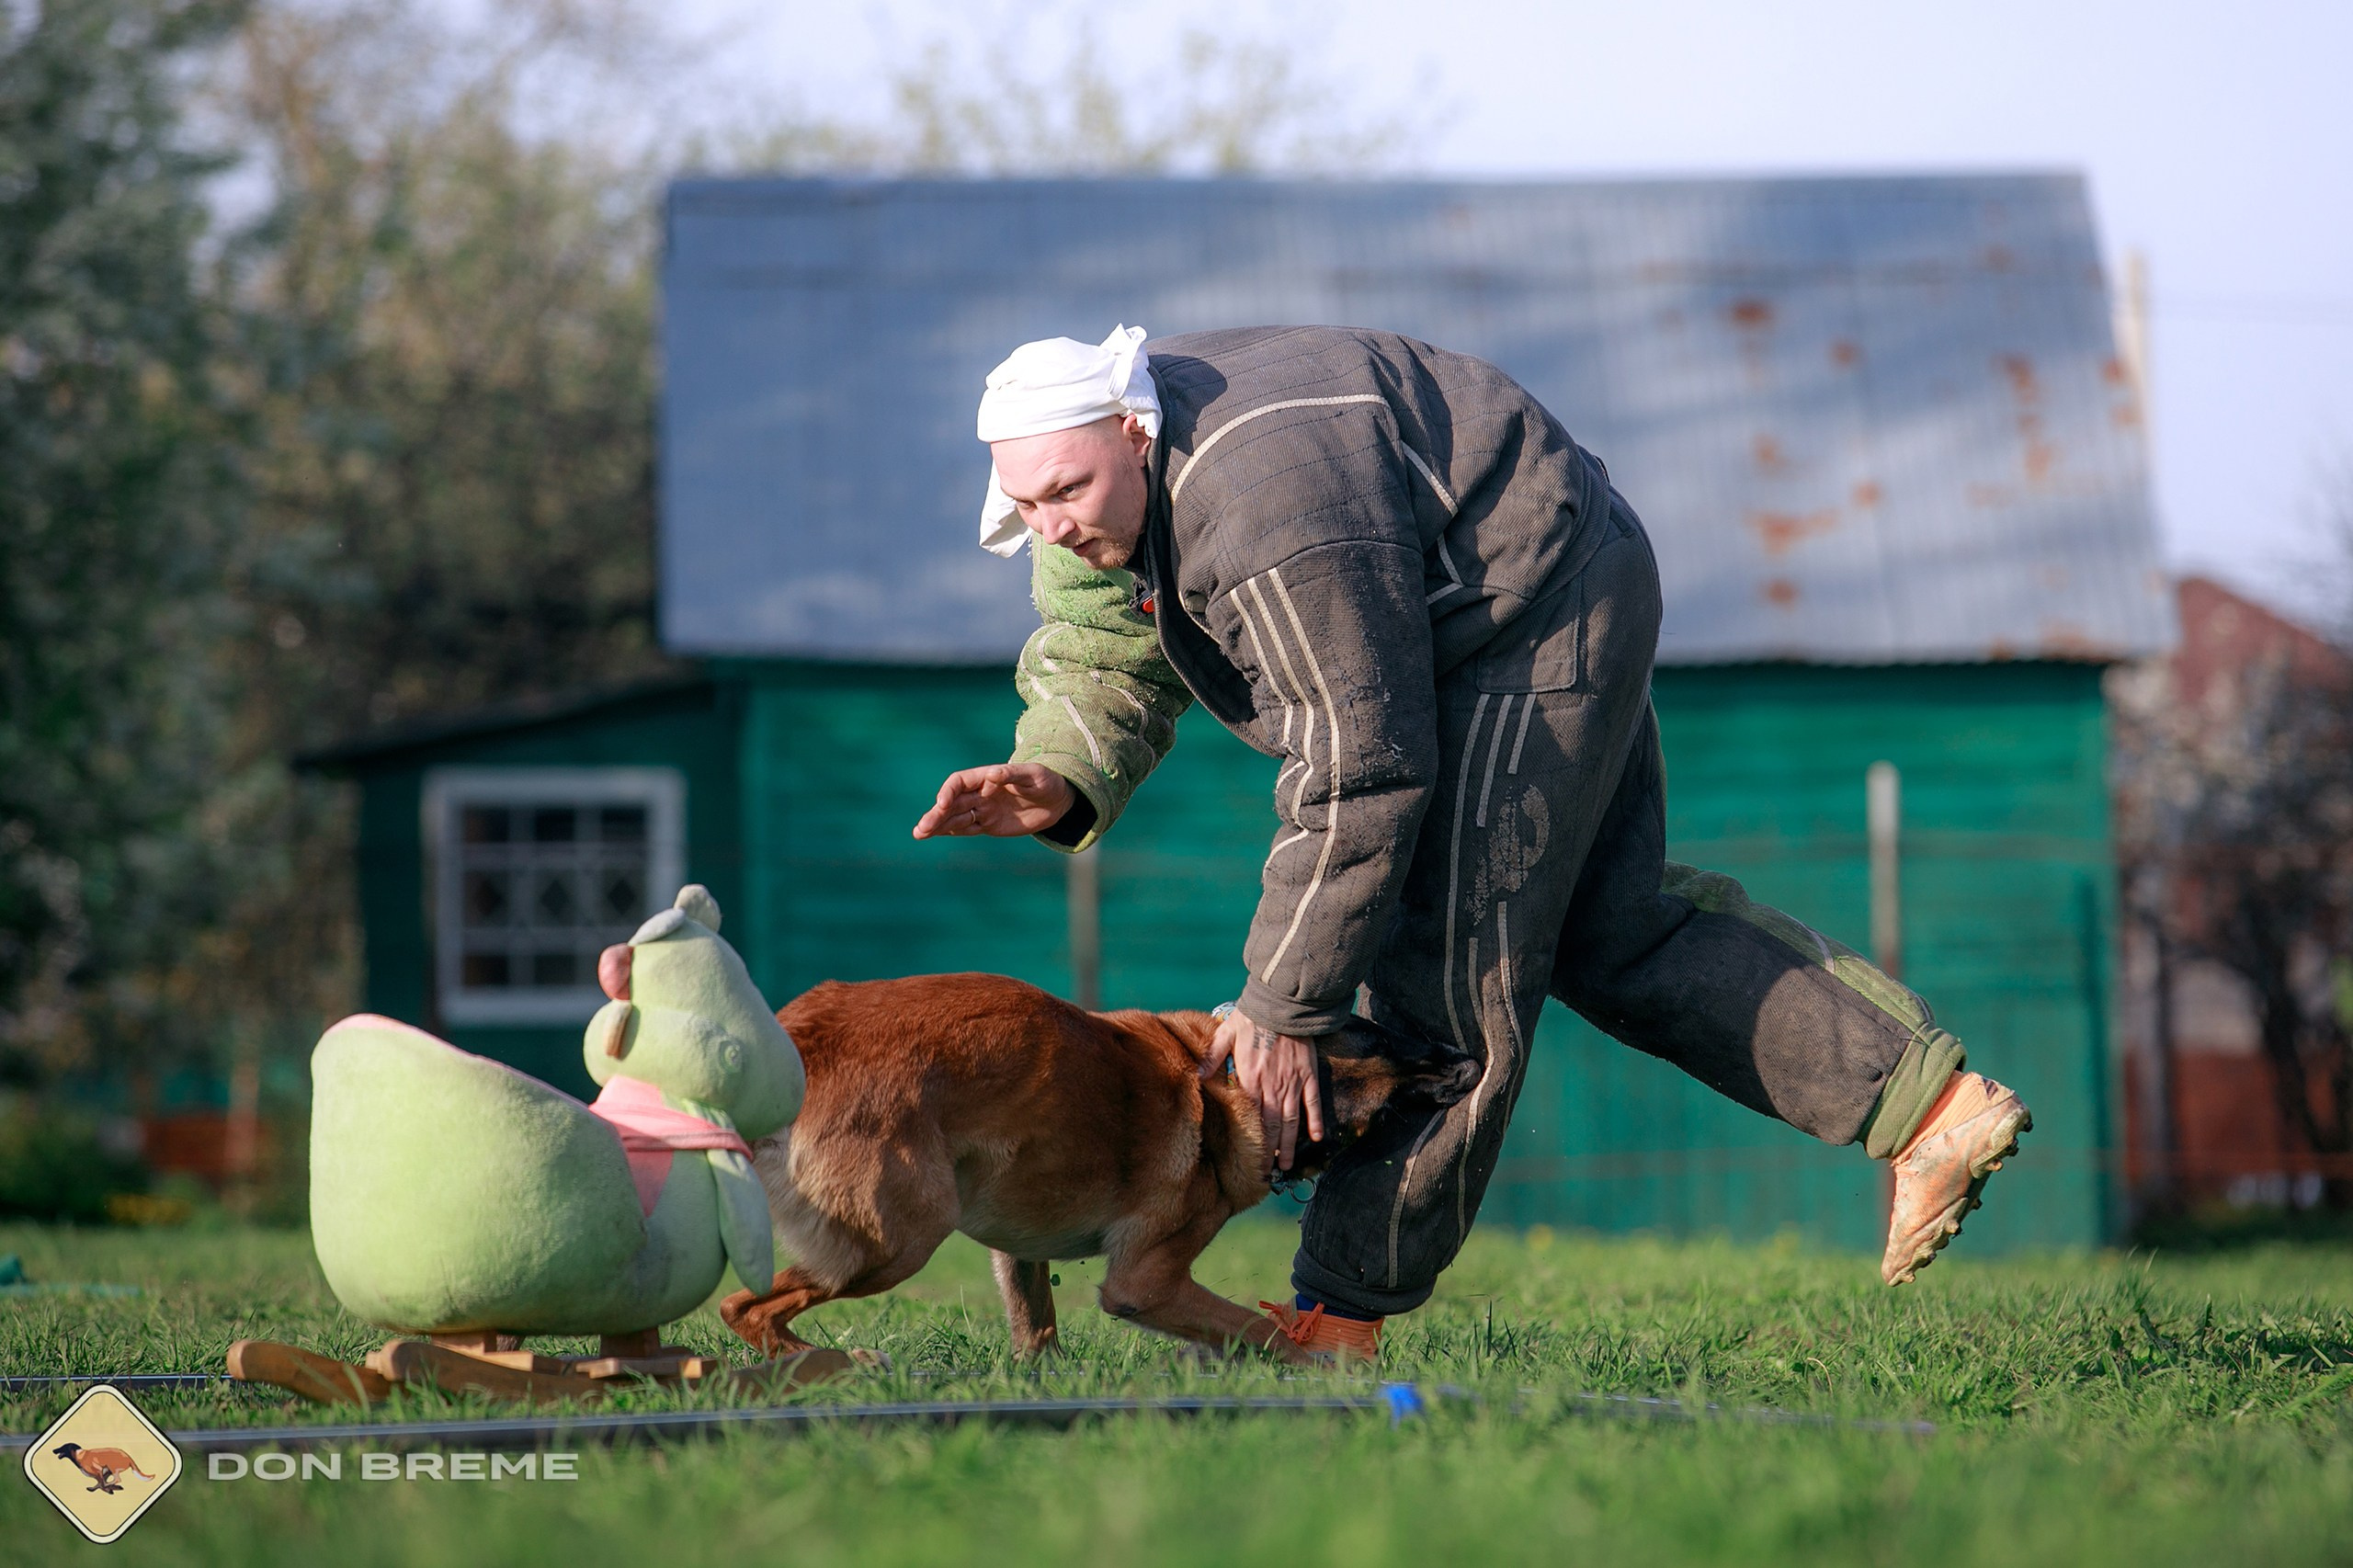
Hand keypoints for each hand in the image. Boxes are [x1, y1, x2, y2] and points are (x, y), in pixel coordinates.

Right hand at [913, 763, 1075, 838]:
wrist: (1058, 801)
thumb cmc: (1047, 782)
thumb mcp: (1034, 776)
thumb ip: (1013, 774)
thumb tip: (992, 774)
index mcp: (987, 777)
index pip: (959, 782)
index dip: (948, 792)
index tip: (942, 804)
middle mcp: (980, 793)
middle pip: (952, 803)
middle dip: (936, 815)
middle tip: (921, 829)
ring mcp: (983, 809)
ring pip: (955, 817)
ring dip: (937, 825)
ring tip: (919, 834)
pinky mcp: (989, 824)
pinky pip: (966, 828)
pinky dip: (951, 831)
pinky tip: (934, 835)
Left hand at [1200, 1008, 1325, 1173]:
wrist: (1282, 1003)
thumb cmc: (1250, 1017)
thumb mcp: (1225, 1034)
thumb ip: (1212, 1057)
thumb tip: (1197, 1076)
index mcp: (1250, 1079)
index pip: (1250, 1120)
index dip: (1252, 1144)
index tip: (1250, 1164)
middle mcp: (1272, 1086)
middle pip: (1272, 1127)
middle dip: (1270, 1152)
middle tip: (1268, 1175)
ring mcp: (1292, 1082)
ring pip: (1292, 1120)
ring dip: (1290, 1144)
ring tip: (1287, 1165)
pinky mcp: (1308, 1074)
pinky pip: (1313, 1102)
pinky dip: (1315, 1121)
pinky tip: (1317, 1138)